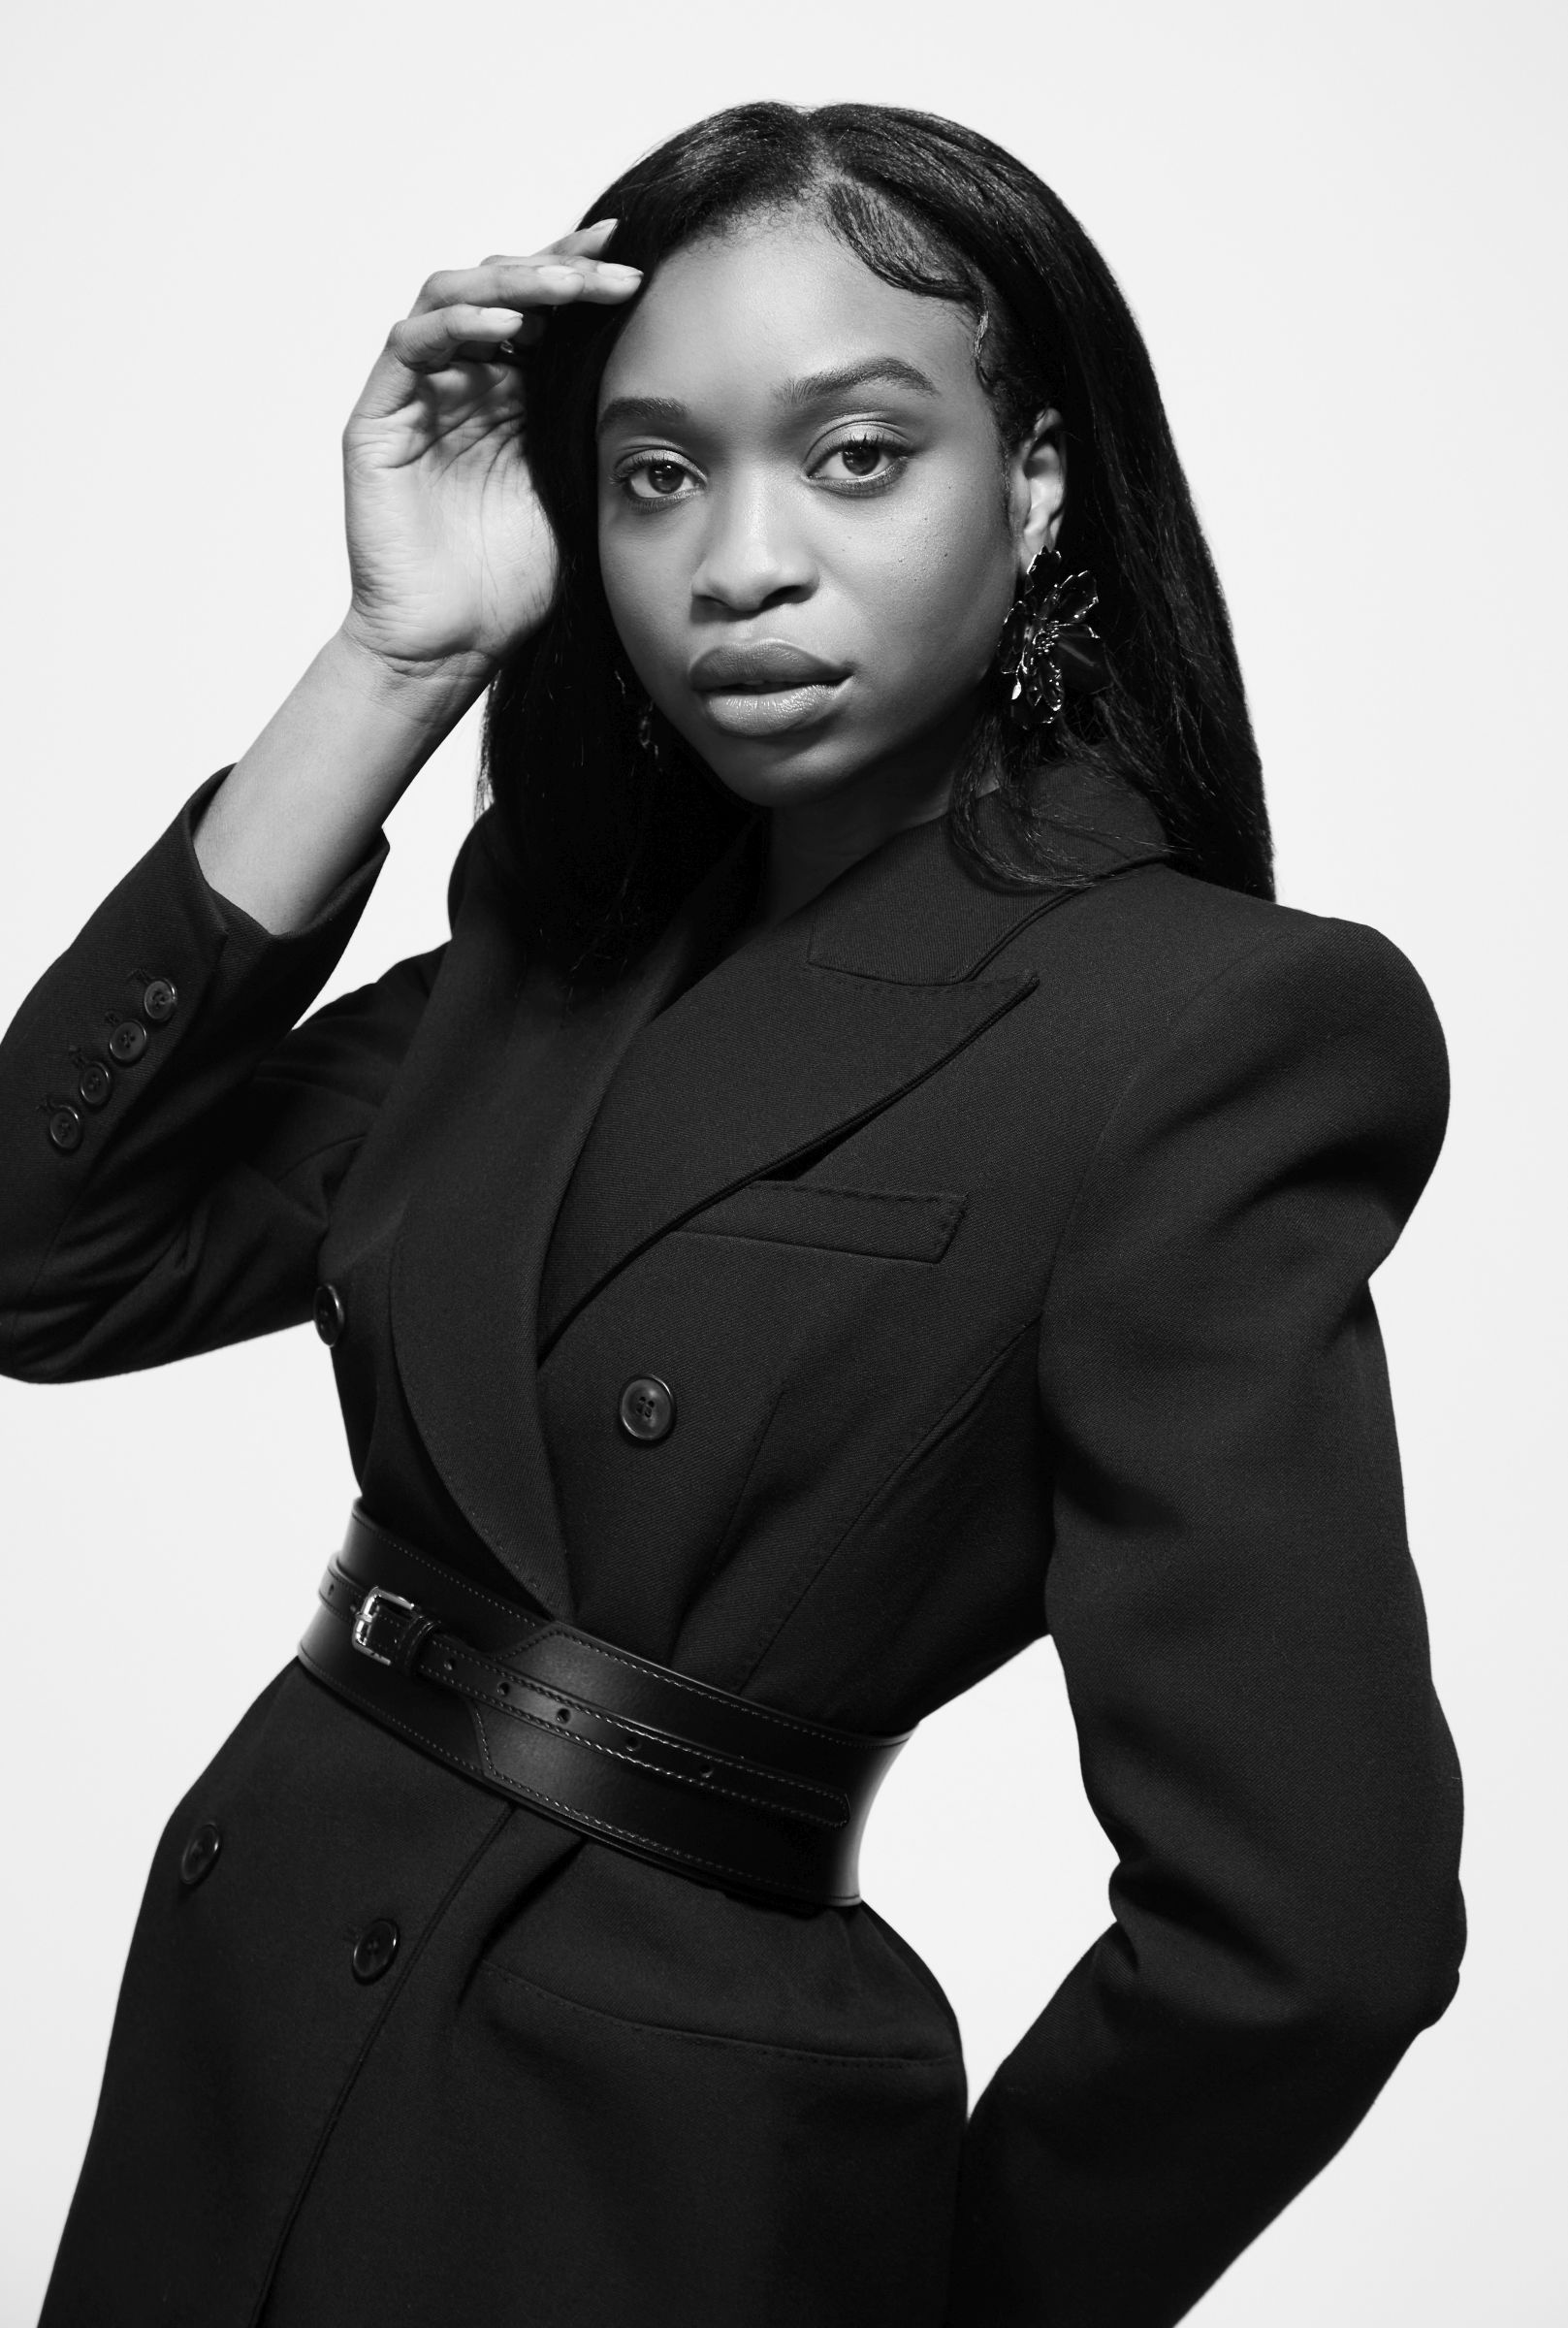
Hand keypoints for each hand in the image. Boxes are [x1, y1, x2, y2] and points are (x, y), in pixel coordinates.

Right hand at [337, 221, 641, 677]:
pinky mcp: (378, 421)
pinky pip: (409, 347)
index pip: (542, 312)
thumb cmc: (517, 583)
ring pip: (451, 299)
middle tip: (610, 270)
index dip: (580, 277)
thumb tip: (662, 370)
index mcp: (512, 397)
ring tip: (565, 291)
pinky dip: (455, 327)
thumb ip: (597, 427)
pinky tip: (505, 330)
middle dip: (557, 272)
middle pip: (499, 289)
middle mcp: (463, 385)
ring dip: (511, 284)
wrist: (453, 644)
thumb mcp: (580, 490)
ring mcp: (418, 397)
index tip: (637, 262)